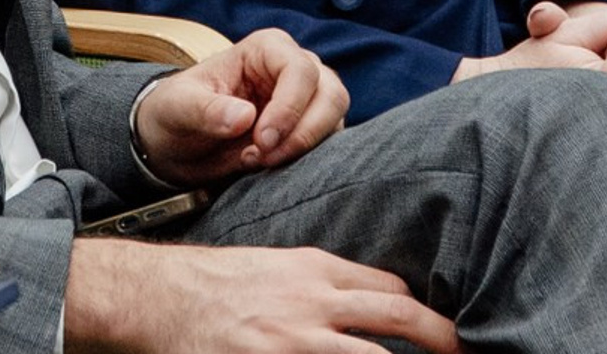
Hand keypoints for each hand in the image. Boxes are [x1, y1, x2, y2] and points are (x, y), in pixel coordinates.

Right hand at [66, 238, 457, 353]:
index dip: (424, 313)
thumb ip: (317, 284)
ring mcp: (298, 339)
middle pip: (400, 315)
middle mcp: (315, 301)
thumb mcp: (273, 267)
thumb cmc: (215, 285)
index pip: (390, 288)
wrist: (159, 297)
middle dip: (444, 338)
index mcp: (314, 269)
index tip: (448, 335)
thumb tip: (364, 307)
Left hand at [132, 32, 347, 185]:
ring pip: (335, 120)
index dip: (288, 107)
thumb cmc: (178, 112)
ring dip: (305, 148)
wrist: (178, 142)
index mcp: (264, 49)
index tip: (262, 140)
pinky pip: (330, 145)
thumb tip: (245, 116)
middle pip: (331, 93)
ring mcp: (307, 99)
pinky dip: (307, 161)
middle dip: (303, 132)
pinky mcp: (310, 130)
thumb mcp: (179, 108)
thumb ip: (207, 110)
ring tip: (260, 161)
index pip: (300, 69)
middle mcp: (292, 68)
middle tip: (264, 157)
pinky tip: (269, 167)